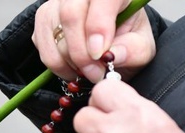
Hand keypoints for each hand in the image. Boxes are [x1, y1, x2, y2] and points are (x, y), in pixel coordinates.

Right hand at [32, 0, 155, 82]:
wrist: (110, 43)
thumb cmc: (127, 40)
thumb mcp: (140, 48)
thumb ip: (131, 51)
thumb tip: (112, 55)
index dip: (98, 26)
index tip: (100, 55)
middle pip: (70, 14)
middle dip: (81, 52)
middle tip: (94, 72)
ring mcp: (58, 3)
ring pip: (53, 33)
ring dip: (69, 62)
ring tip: (86, 72)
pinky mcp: (44, 20)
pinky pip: (43, 46)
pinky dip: (58, 64)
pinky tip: (74, 67)